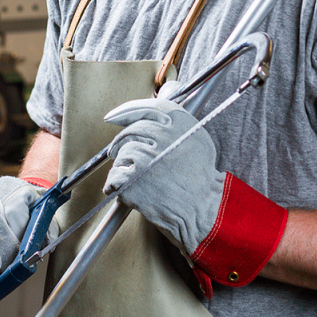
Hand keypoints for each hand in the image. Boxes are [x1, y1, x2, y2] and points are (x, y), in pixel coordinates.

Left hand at [104, 97, 224, 255]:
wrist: (202, 208)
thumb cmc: (200, 177)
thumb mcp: (196, 138)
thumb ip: (175, 121)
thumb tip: (152, 108)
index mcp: (179, 123)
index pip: (146, 108)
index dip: (126, 111)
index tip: (114, 117)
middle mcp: (163, 137)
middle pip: (131, 130)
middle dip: (119, 141)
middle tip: (114, 151)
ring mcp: (147, 158)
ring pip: (123, 153)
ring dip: (122, 165)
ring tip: (134, 178)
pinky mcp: (134, 180)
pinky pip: (115, 175)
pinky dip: (115, 184)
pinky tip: (124, 189)